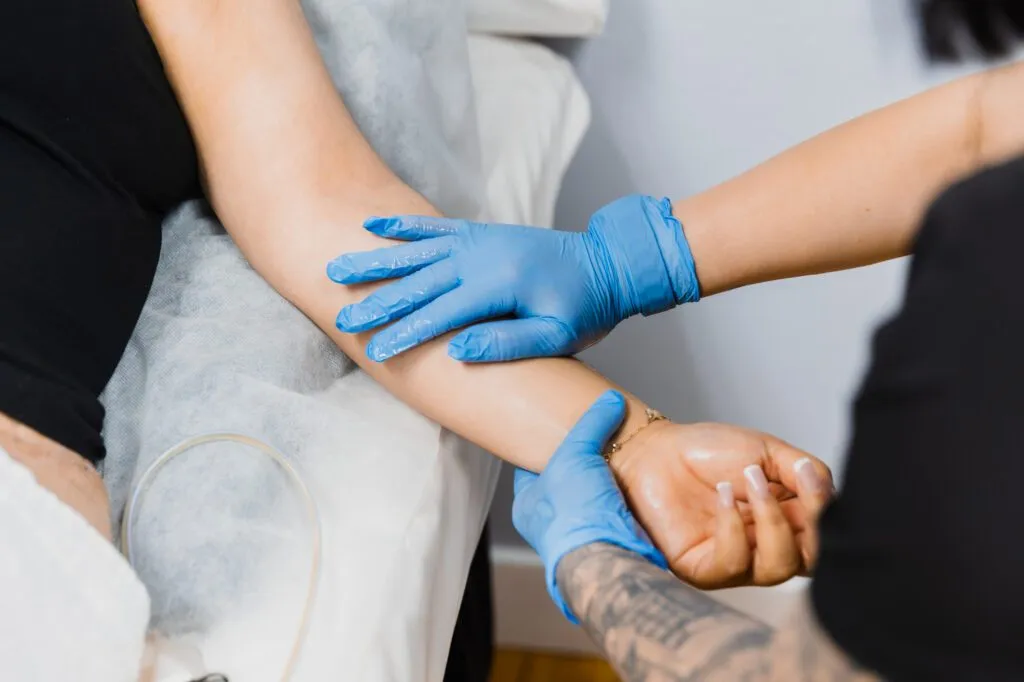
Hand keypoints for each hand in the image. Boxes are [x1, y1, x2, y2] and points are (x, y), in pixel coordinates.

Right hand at [327, 195, 699, 361]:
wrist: (608, 264)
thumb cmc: (585, 308)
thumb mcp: (559, 336)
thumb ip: (509, 343)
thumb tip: (457, 351)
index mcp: (500, 284)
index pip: (442, 312)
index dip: (407, 333)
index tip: (375, 351)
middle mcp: (483, 256)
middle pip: (419, 281)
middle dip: (378, 302)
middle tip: (342, 318)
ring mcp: (480, 241)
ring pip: (417, 251)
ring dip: (376, 262)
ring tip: (338, 270)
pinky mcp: (481, 233)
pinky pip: (435, 227)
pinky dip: (404, 226)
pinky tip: (374, 226)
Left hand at [512, 391, 666, 621]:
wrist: (608, 560)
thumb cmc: (576, 516)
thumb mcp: (576, 454)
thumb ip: (592, 425)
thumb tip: (609, 401)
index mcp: (528, 505)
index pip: (532, 466)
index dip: (547, 446)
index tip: (560, 431)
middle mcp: (550, 524)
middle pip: (565, 483)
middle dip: (582, 466)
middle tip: (598, 445)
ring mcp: (581, 536)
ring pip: (593, 500)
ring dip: (607, 486)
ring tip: (622, 464)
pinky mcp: (610, 543)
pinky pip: (617, 515)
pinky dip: (626, 502)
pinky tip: (636, 489)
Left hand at [611, 420, 833, 587]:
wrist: (657, 450)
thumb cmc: (708, 452)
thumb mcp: (767, 452)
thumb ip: (806, 472)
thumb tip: (830, 493)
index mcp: (788, 523)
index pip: (826, 538)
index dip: (827, 514)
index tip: (811, 476)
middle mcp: (766, 548)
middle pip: (810, 563)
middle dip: (809, 525)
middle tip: (790, 482)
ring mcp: (737, 562)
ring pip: (777, 569)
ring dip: (771, 521)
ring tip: (751, 479)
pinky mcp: (703, 569)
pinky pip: (731, 565)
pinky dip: (733, 528)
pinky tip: (724, 494)